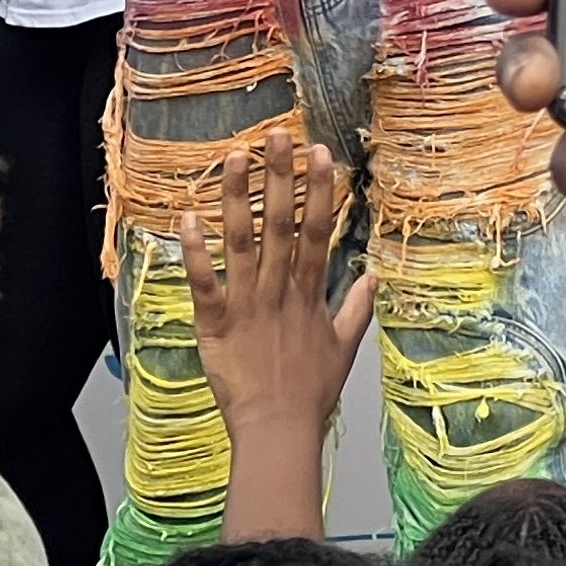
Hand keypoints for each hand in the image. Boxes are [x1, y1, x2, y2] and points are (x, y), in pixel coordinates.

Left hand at [183, 133, 373, 542]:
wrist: (278, 430)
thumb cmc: (310, 393)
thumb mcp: (343, 349)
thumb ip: (356, 310)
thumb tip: (375, 278)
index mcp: (308, 293)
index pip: (317, 231)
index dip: (318, 190)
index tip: (318, 152)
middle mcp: (278, 290)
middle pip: (281, 224)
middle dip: (280, 177)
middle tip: (277, 134)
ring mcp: (247, 304)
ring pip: (243, 242)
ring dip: (240, 198)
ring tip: (236, 156)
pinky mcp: (215, 323)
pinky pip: (205, 282)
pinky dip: (196, 252)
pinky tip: (190, 218)